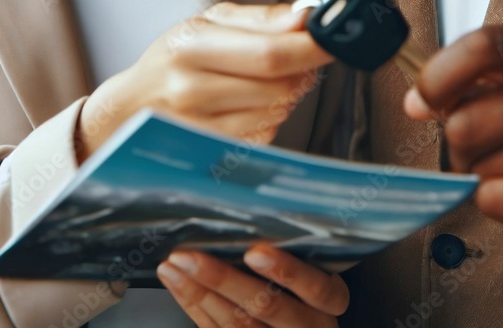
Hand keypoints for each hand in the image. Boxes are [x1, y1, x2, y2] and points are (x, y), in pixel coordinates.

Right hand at [77, 0, 331, 160]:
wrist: (130, 109)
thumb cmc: (178, 57)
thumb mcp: (211, 23)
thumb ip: (264, 18)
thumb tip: (310, 11)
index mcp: (191, 46)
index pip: (271, 52)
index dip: (314, 46)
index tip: (337, 38)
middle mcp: (190, 90)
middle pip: (281, 86)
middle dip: (304, 70)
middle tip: (302, 57)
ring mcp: (198, 131)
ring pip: (277, 112)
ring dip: (287, 95)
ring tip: (265, 81)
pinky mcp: (208, 158)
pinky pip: (265, 136)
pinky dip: (269, 119)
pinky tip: (249, 107)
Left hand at [157, 245, 348, 326]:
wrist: (296, 325)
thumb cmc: (308, 278)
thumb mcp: (317, 260)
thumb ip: (298, 235)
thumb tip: (259, 188)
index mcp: (328, 299)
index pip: (316, 287)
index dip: (287, 272)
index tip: (256, 251)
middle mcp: (306, 324)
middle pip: (266, 305)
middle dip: (224, 280)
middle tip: (192, 256)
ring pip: (236, 323)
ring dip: (199, 290)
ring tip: (174, 263)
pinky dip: (192, 303)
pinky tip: (176, 281)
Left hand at [404, 23, 502, 261]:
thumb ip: (474, 79)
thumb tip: (416, 103)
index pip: (484, 46)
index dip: (439, 76)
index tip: (423, 101)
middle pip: (468, 118)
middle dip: (459, 140)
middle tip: (486, 145)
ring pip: (480, 163)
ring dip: (482, 172)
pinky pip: (495, 199)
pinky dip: (496, 201)